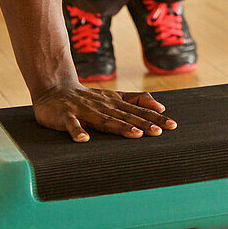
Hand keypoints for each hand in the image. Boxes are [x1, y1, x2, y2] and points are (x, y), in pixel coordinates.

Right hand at [33, 85, 175, 141]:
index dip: (155, 118)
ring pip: (104, 120)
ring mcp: (85, 110)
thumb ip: (137, 100)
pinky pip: (72, 124)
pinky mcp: (66, 116)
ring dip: (120, 127)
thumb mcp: (115, 97)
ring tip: (135, 135)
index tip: (172, 125)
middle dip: (143, 124)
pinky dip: (77, 131)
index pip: (139, 111)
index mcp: (115, 102)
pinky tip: (83, 139)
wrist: (55, 89)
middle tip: (159, 132)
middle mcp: (103, 106)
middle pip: (126, 116)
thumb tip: (161, 107)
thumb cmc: (89, 98)